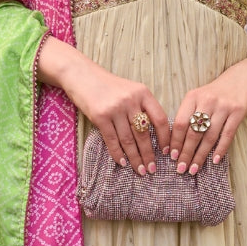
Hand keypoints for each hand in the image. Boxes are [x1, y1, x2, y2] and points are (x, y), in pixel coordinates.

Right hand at [61, 54, 169, 174]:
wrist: (81, 75)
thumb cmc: (107, 85)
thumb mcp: (130, 90)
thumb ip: (142, 107)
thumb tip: (154, 134)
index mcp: (143, 93)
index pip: (160, 119)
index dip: (165, 138)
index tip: (165, 152)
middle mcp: (130, 100)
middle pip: (144, 133)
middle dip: (149, 154)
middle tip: (153, 169)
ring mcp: (115, 109)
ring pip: (129, 140)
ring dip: (135, 158)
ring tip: (141, 170)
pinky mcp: (100, 116)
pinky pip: (112, 140)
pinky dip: (118, 154)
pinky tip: (123, 163)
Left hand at [169, 60, 246, 172]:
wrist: (242, 78)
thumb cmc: (216, 93)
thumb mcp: (198, 97)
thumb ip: (188, 114)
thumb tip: (176, 142)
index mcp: (192, 97)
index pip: (179, 123)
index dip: (175, 141)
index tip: (171, 156)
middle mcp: (207, 101)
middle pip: (193, 132)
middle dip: (186, 153)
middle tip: (181, 169)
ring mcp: (223, 106)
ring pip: (209, 137)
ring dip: (201, 156)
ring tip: (194, 168)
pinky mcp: (238, 111)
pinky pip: (227, 135)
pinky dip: (220, 149)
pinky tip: (215, 160)